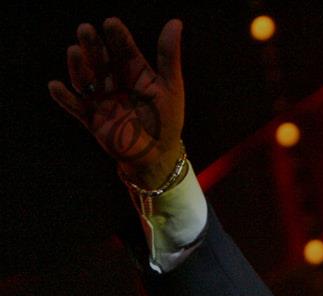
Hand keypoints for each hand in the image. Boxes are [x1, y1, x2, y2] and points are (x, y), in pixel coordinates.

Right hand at [48, 18, 183, 186]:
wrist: (158, 155)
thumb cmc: (167, 120)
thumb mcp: (170, 86)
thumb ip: (168, 56)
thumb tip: (175, 22)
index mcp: (135, 73)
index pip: (124, 52)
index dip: (117, 38)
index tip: (111, 23)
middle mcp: (115, 83)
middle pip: (101, 61)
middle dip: (93, 47)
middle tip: (85, 30)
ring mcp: (102, 101)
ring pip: (86, 81)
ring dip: (78, 67)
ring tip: (74, 52)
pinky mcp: (93, 120)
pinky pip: (76, 108)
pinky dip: (65, 98)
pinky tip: (55, 86)